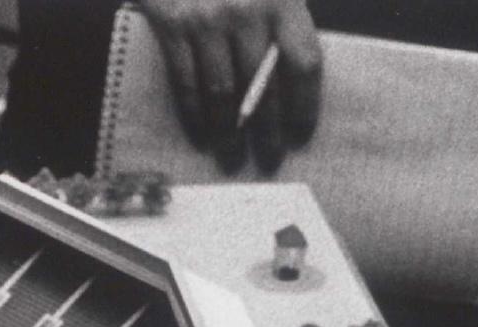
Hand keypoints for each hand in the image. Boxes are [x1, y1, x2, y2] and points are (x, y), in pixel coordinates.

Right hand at [141, 0, 322, 171]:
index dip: (305, 105)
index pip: (304, 62)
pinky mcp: (172, 24)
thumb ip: (287, 13)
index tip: (303, 133)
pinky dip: (193, 114)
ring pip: (222, 92)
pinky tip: (201, 135)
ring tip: (232, 157)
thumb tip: (295, 66)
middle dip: (267, 131)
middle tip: (268, 160)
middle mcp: (247, 11)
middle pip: (264, 87)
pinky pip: (185, 80)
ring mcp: (206, 20)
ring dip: (228, 132)